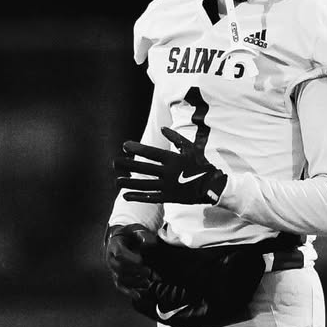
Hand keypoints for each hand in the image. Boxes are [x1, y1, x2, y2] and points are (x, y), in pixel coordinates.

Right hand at [104, 224, 158, 292]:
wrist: (124, 240)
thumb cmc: (131, 235)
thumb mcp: (136, 230)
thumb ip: (142, 235)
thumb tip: (147, 242)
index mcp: (114, 245)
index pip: (120, 253)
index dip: (131, 258)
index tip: (141, 259)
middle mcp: (111, 258)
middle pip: (120, 268)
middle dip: (135, 271)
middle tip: (148, 271)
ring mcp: (113, 269)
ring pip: (121, 278)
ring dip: (135, 281)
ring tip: (148, 281)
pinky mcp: (117, 277)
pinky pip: (121, 286)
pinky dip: (129, 292)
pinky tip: (139, 296)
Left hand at [113, 127, 227, 204]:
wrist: (212, 186)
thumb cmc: (200, 164)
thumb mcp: (190, 148)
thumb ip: (176, 138)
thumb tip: (162, 129)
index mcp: (173, 159)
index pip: (151, 153)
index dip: (136, 149)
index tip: (124, 146)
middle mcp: (169, 173)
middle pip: (143, 169)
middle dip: (127, 165)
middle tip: (114, 163)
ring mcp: (168, 186)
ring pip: (144, 185)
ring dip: (129, 183)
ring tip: (116, 181)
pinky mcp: (168, 197)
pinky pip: (150, 197)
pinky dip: (137, 197)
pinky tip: (125, 195)